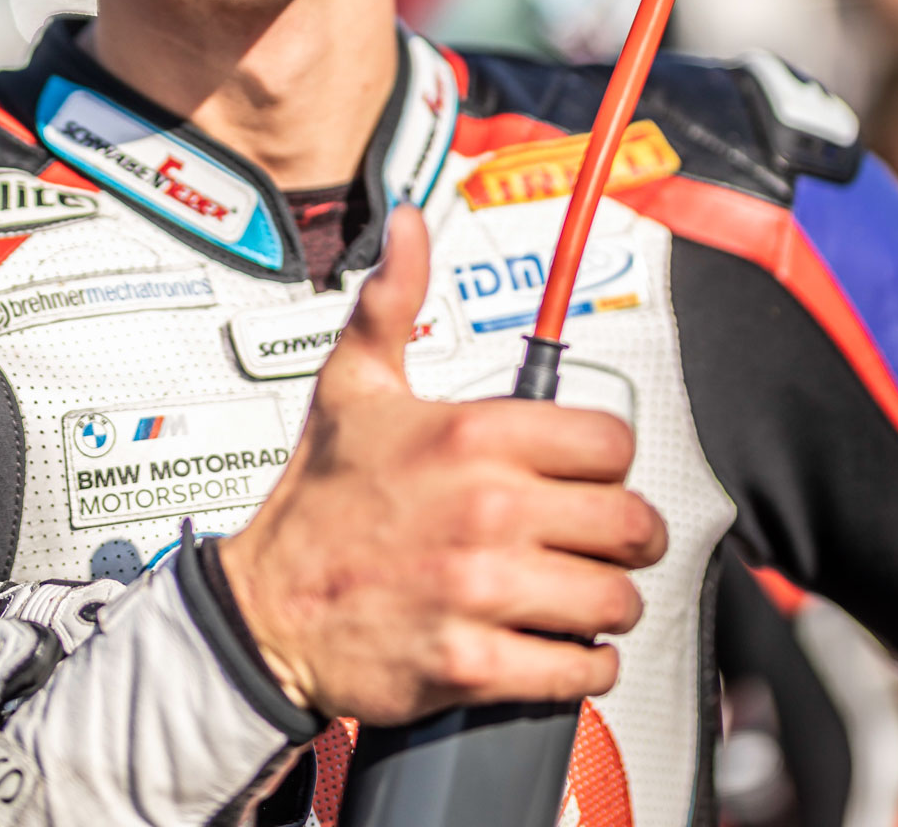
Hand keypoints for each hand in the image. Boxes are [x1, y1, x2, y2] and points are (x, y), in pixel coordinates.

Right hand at [220, 205, 665, 723]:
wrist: (266, 608)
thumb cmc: (318, 499)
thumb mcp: (352, 382)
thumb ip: (393, 299)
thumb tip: (409, 226)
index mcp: (471, 437)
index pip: (610, 442)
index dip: (608, 457)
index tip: (591, 470)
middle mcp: (487, 510)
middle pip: (630, 523)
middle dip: (630, 533)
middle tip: (609, 537)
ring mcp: (481, 591)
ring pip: (613, 598)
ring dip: (609, 600)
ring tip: (582, 589)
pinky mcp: (474, 664)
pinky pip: (578, 669)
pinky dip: (585, 664)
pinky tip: (561, 644)